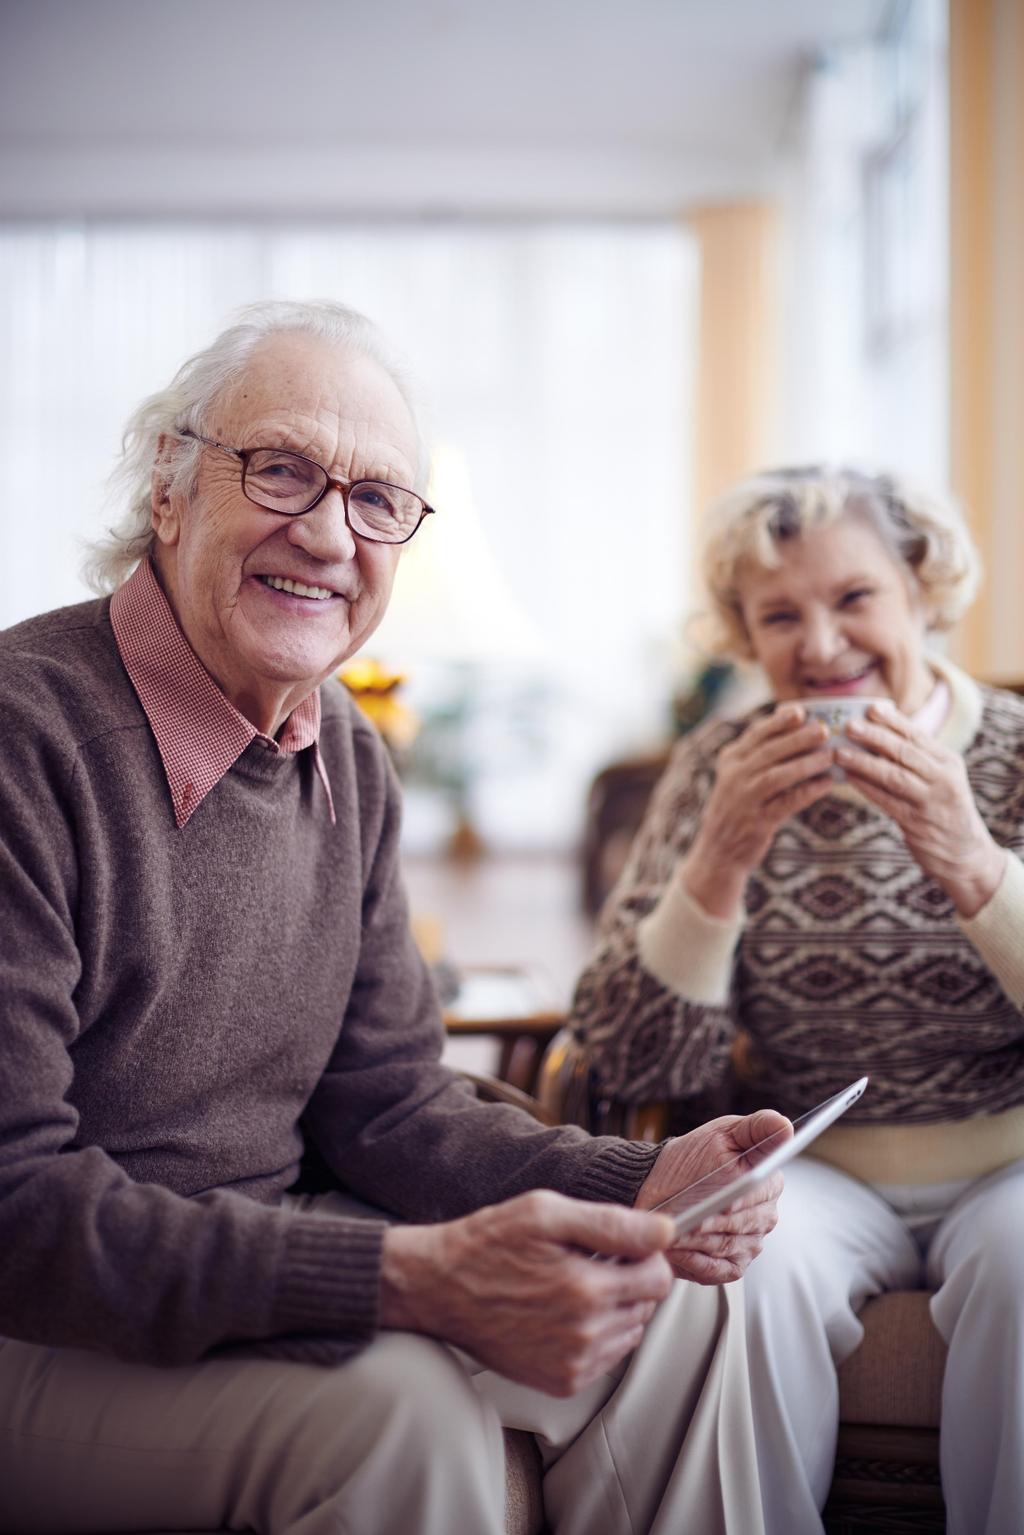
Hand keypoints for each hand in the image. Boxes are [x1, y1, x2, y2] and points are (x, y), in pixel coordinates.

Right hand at [379, 1190, 675, 1395]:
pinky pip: (605, 1357)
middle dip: (628, 1280)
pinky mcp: (560, 1383)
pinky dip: (595, 1335)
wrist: (439, 1288)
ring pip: (629, 1333)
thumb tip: (666, 1231)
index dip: (646, 1256)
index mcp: (586, 1290)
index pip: (660, 1279)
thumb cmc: (489, 1244)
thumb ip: (613, 1223)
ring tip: (570, 1286)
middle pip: (646, 1306)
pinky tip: (562, 1313)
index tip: (621, 1246)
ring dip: (614, 1309)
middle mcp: (585, 1335)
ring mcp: (573, 1364)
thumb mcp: (546, 1213)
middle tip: (586, 1262)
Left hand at [635, 1111, 789, 1282]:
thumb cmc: (692, 1158)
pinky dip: (695, 1261)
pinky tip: (677, 1250)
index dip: (742, 1200)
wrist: (658, 1185)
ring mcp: (749, 1244)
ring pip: (727, 1247)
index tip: (724, 1203)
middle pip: (744, 1225)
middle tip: (691, 1222)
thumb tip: (785, 1127)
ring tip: (676, 1233)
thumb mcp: (723, 1135)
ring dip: (700, 1241)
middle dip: (715, 1224)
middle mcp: (764, 1217)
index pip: (761, 1194)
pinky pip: (717, 1270)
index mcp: (768, 1183)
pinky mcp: (729, 1266)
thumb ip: (758, 1128)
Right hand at [682, 706, 833, 916]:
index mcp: (730, 760)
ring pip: (777, 776)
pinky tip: (827, 784)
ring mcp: (744, 800)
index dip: (779, 721)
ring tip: (831, 756)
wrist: (719, 850)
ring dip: (806, 764)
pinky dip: (808, 792)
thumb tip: (796, 726)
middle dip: (798, 738)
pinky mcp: (757, 822)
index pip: (756, 734)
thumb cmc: (738, 806)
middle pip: (769, 751)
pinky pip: (787, 803)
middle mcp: (734, 777)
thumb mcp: (737, 775)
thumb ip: (758, 753)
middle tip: (824, 729)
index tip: (801, 710)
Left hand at [837, 702, 1005, 916]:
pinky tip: (848, 778)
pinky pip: (887, 801)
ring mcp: (931, 801)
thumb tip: (878, 732)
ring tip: (840, 752)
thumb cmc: (942, 809)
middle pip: (904, 752)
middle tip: (849, 725)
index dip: (893, 721)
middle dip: (874, 736)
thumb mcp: (939, 778)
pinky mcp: (918, 823)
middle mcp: (943, 778)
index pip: (917, 735)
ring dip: (864, 762)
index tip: (870, 707)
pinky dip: (866, 788)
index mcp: (948, 761)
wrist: (965, 854)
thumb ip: (916, 758)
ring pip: (894, 775)